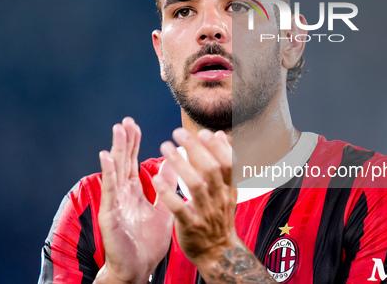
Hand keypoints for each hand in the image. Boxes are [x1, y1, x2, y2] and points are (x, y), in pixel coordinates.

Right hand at [95, 117, 176, 283]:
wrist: (138, 268)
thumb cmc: (147, 242)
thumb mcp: (162, 208)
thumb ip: (166, 186)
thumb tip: (174, 164)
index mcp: (133, 192)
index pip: (132, 162)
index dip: (133, 144)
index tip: (135, 125)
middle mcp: (122, 194)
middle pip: (123, 161)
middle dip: (124, 141)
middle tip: (125, 120)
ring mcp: (114, 203)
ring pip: (115, 171)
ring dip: (116, 149)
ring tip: (118, 130)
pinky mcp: (110, 214)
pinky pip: (110, 190)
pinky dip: (108, 172)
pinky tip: (106, 156)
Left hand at [153, 128, 275, 282]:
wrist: (218, 253)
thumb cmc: (218, 217)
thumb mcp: (226, 189)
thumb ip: (222, 163)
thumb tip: (219, 134)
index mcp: (229, 189)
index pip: (229, 163)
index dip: (218, 147)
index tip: (203, 132)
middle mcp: (220, 199)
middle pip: (211, 169)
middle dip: (195, 148)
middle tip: (177, 133)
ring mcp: (206, 213)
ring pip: (196, 185)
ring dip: (180, 164)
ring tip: (165, 148)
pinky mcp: (191, 226)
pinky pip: (179, 208)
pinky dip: (168, 193)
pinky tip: (156, 179)